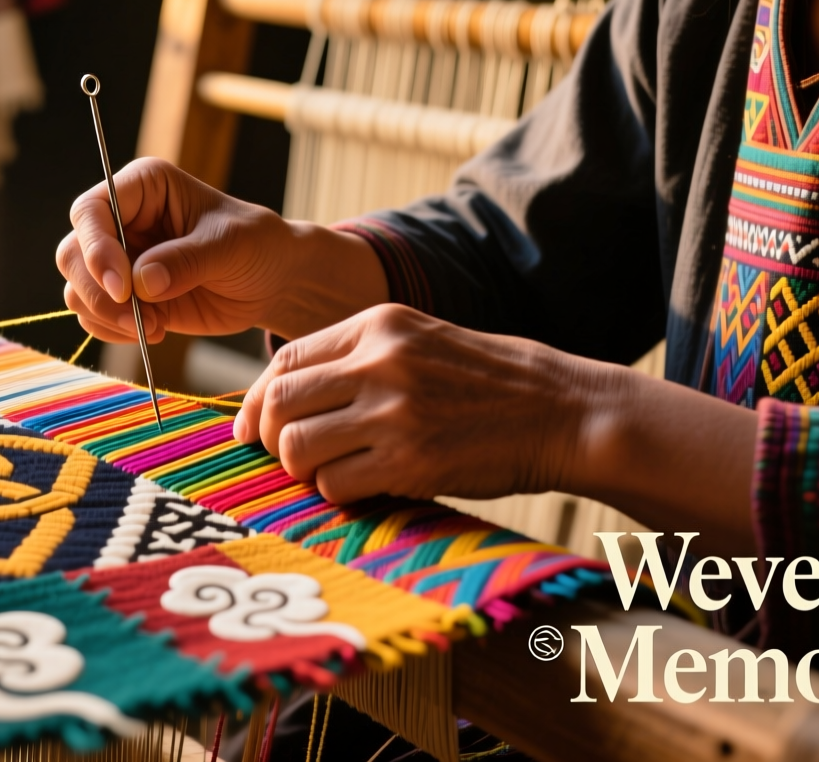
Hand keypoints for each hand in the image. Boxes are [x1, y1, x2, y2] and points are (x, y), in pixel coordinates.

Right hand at [56, 158, 386, 342]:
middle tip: (136, 318)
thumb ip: (187, 260)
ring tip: (156, 326)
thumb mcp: (231, 245)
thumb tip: (142, 283)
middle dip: (96, 292)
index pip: (92, 210)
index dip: (96, 248)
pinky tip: (158, 331)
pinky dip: (116, 331)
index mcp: (143, 188)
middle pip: (72, 253)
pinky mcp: (124, 295)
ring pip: (77, 289)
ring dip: (108, 316)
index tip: (122, 286)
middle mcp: (121, 220)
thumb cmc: (256, 245)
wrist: (271, 281)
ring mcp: (118, 260)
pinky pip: (94, 316)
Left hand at [234, 303, 603, 502]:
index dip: (256, 400)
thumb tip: (283, 398)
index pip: (283, 360)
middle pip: (279, 403)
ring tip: (331, 473)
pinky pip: (336, 484)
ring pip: (297, 447)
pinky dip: (338, 493)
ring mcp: (395, 410)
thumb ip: (357, 359)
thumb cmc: (487, 383)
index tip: (254, 428)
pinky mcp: (413, 460)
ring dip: (303, 470)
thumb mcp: (419, 343)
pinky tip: (365, 487)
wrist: (563, 410)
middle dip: (270, 438)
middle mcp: (379, 361)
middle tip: (287, 459)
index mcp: (378, 325)